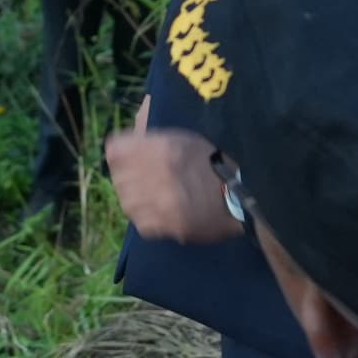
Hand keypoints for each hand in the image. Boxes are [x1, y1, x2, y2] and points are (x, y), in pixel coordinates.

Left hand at [105, 124, 238, 243]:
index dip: (121, 154)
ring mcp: (161, 202)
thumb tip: (129, 132)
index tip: (127, 158)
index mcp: (163, 147)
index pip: (115, 150)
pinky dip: (147, 219)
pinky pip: (141, 223)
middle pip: (118, 178)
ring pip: (127, 202)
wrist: (242, 194)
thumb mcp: (185, 137)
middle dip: (128, 177)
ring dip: (136, 200)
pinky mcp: (167, 225)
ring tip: (153, 197)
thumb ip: (153, 134)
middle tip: (144, 180)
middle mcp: (158, 173)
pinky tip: (160, 212)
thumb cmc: (213, 161)